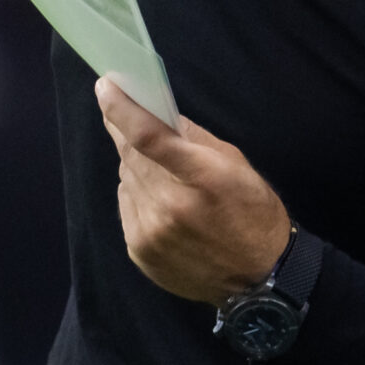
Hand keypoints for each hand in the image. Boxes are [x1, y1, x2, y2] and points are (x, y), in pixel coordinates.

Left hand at [94, 78, 291, 303]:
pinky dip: (138, 195)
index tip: (106, 86)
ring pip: (126, 179)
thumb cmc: (252, 212)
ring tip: (165, 174)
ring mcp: (151, 233)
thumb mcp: (234, 164)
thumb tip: (154, 110)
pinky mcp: (140, 251)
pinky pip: (127, 205)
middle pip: (131, 155)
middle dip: (128, 132)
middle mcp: (171, 207)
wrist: (258, 277)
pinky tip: (162, 201)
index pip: (148, 136)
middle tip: (128, 115)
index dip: (121, 108)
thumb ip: (192, 137)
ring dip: (138, 167)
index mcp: (202, 178)